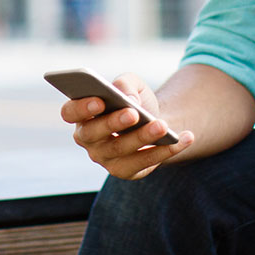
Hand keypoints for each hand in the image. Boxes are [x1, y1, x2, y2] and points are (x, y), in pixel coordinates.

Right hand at [60, 73, 193, 179]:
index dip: (81, 108)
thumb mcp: (132, 84)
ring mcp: (105, 158)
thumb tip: (128, 98)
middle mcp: (88, 139)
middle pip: (94, 134)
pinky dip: (166, 151)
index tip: (100, 100)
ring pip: (120, 150)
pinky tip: (185, 138)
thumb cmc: (135, 100)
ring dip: (143, 137)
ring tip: (163, 126)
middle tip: (133, 113)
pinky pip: (144, 163)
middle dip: (113, 123)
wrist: (153, 121)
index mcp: (81, 114)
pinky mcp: (126, 171)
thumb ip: (126, 84)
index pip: (70, 113)